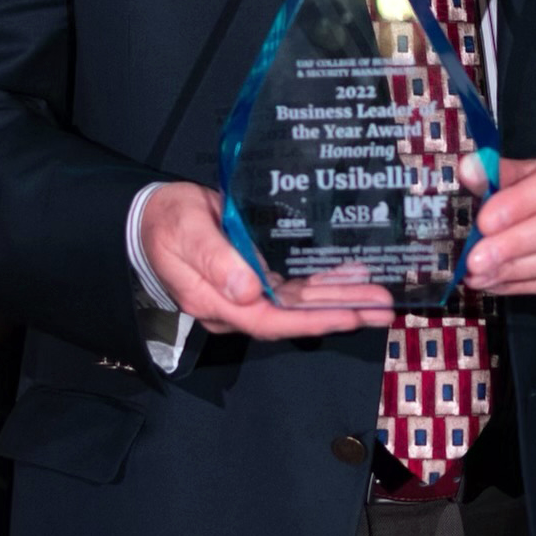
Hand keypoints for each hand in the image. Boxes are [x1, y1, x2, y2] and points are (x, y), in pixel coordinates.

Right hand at [137, 182, 392, 337]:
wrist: (152, 215)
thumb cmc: (166, 221)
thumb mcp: (185, 231)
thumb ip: (213, 258)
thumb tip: (247, 289)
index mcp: (214, 301)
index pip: (268, 320)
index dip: (310, 320)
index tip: (348, 316)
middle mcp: (235, 304)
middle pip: (293, 316)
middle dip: (339, 312)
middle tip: (383, 309)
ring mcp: (246, 292)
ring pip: (298, 302)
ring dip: (338, 298)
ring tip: (378, 296)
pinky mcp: (254, 278)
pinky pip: (293, 287)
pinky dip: (323, 282)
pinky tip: (350, 274)